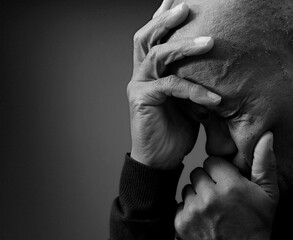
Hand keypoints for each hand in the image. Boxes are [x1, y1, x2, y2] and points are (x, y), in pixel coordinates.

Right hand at [128, 0, 221, 169]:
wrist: (160, 158)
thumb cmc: (174, 130)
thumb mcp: (187, 102)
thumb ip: (191, 83)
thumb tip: (213, 70)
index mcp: (150, 73)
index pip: (153, 41)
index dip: (162, 21)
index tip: (177, 4)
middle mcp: (141, 75)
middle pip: (146, 38)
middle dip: (165, 21)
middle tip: (185, 7)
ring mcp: (139, 86)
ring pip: (156, 55)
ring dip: (182, 46)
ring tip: (208, 42)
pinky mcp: (141, 99)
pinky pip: (170, 86)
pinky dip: (193, 90)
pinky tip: (212, 98)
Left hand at [175, 132, 278, 239]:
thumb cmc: (255, 226)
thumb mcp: (268, 196)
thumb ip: (264, 164)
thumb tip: (265, 137)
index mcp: (231, 187)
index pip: (212, 162)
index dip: (219, 172)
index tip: (226, 183)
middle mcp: (210, 197)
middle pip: (198, 173)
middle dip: (207, 182)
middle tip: (219, 197)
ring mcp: (193, 211)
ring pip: (188, 188)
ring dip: (197, 196)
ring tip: (212, 209)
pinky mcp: (181, 222)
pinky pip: (180, 203)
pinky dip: (189, 210)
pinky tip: (203, 219)